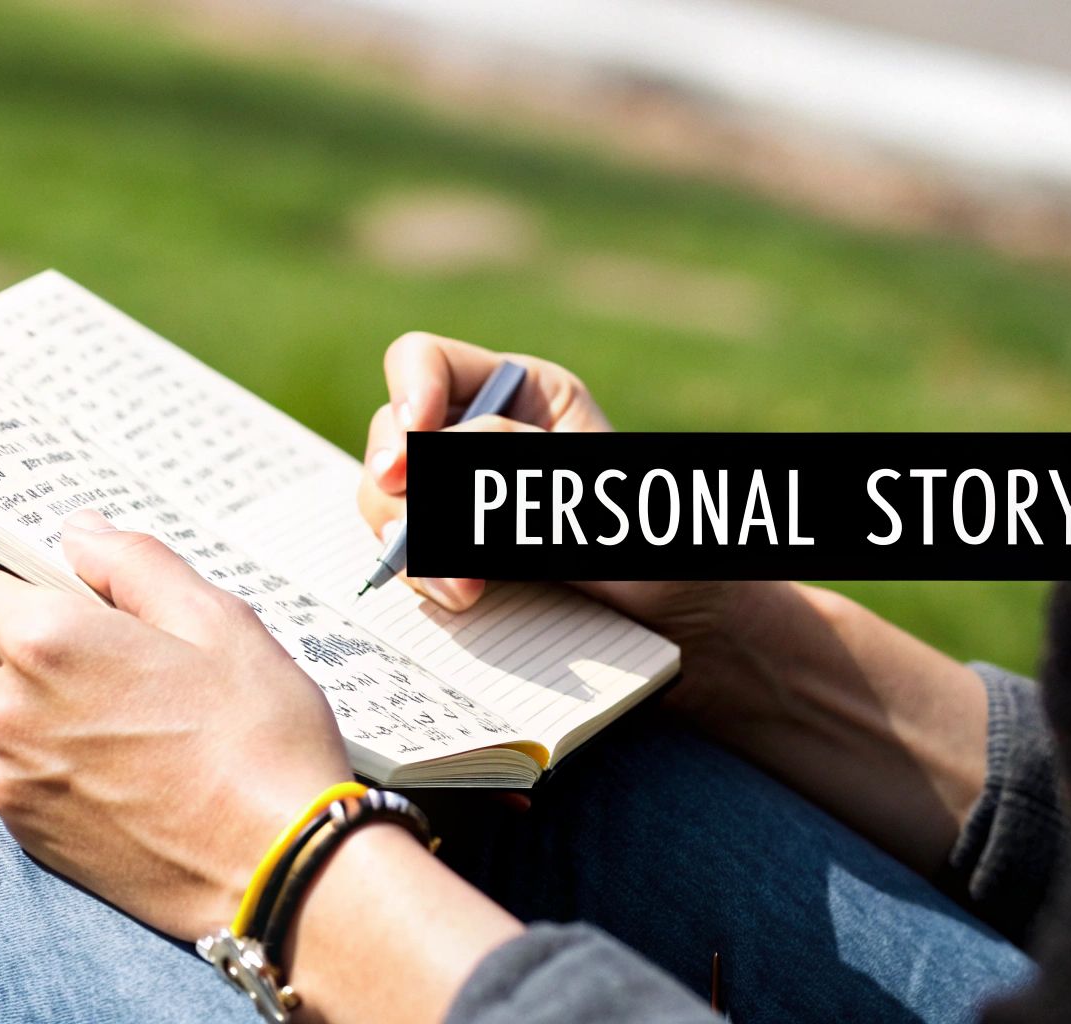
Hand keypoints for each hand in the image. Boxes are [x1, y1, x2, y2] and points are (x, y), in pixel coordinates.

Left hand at [0, 508, 350, 939]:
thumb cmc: (261, 737)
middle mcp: (9, 713)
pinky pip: (24, 773)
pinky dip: (60, 761)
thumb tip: (80, 535)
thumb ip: (136, 564)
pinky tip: (135, 770)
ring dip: (47, 704)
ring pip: (4, 715)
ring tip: (140, 720)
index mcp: (48, 643)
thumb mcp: (218, 623)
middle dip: (32, 640)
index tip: (43, 582)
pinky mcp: (29, 836)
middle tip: (123, 654)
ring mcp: (12, 782)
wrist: (279, 869)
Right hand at [356, 331, 733, 644]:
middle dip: (400, 483)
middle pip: (391, 436)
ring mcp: (458, 499)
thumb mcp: (594, 486)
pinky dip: (422, 576)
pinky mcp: (453, 556)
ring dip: (410, 541)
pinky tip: (459, 598)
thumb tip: (435, 453)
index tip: (416, 435)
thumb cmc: (658, 542)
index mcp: (517, 392)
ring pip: (386, 501)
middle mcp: (476, 436)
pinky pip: (405, 556)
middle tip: (414, 527)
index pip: (426, 362)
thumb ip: (518, 459)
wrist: (684, 624)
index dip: (408, 391)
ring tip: (464, 587)